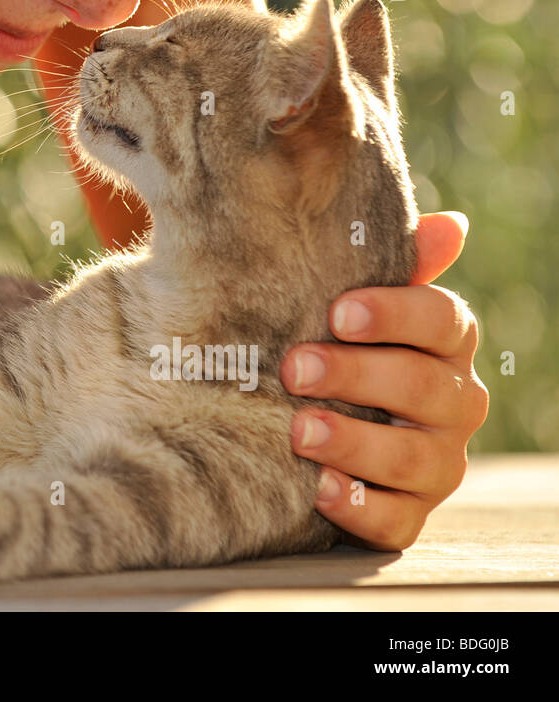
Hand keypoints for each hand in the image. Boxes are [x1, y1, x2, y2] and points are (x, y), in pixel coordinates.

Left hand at [281, 212, 488, 550]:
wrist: (298, 417)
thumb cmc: (327, 342)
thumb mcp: (344, 303)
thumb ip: (386, 264)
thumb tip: (451, 226)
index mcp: (444, 343)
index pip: (443, 320)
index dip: (394, 314)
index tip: (337, 312)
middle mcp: (454, 402)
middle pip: (422, 387)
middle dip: (355, 376)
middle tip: (293, 368)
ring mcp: (437, 464)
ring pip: (413, 459)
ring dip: (354, 443)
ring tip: (299, 431)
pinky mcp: (407, 515)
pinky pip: (394, 521)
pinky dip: (357, 507)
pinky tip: (316, 489)